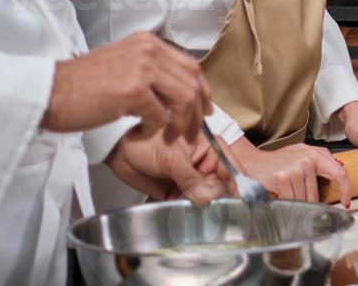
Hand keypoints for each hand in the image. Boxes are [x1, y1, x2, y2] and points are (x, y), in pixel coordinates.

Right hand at [41, 32, 211, 141]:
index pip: (190, 65)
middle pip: (192, 83)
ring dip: (180, 125)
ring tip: (167, 138)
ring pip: (183, 99)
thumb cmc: (80, 86)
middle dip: (196, 113)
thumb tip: (177, 91)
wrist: (49, 92)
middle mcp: (149, 50)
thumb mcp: (122, 66)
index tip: (204, 110)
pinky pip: (160, 116)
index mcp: (147, 42)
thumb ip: (150, 71)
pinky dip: (154, 130)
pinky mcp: (132, 90)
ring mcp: (142, 68)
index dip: (203, 91)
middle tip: (190, 133)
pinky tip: (138, 133)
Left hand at [107, 128, 229, 202]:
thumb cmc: (146, 141)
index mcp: (209, 148)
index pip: (229, 166)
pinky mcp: (177, 193)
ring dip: (203, 208)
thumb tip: (208, 198)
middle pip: (220, 186)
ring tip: (198, 213)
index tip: (238, 198)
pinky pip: (188, 206)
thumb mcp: (173, 158)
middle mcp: (203, 165)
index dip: (236, 182)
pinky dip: (188, 212)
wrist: (119, 151)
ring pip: (205, 198)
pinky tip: (186, 216)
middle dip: (218, 198)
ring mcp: (190, 180)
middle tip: (212, 208)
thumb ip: (190, 178)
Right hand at [231, 140, 350, 204]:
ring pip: (304, 200)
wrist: (251, 162)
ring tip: (284, 194)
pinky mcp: (284, 179)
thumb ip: (319, 159)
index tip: (346, 202)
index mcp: (314, 154)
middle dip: (308, 204)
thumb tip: (339, 169)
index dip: (345, 189)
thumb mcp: (300, 153)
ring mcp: (295, 169)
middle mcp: (307, 160)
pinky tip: (278, 195)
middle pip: (316, 195)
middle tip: (296, 200)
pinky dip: (285, 203)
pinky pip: (291, 201)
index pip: (339, 172)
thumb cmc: (276, 161)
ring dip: (295, 203)